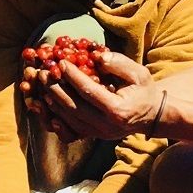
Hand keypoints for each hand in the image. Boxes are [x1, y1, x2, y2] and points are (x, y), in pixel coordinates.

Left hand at [44, 51, 158, 141]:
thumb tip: (97, 56)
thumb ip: (119, 64)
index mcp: (118, 110)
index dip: (73, 76)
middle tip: (43, 72)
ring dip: (51, 100)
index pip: (89, 92)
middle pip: (74, 107)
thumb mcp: (139, 73)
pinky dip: (54, 115)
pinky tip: (43, 103)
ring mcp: (98, 134)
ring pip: (67, 118)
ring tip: (41, 83)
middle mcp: (106, 126)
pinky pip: (68, 128)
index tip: (61, 62)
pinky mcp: (92, 136)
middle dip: (55, 88)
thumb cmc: (144, 90)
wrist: (152, 115)